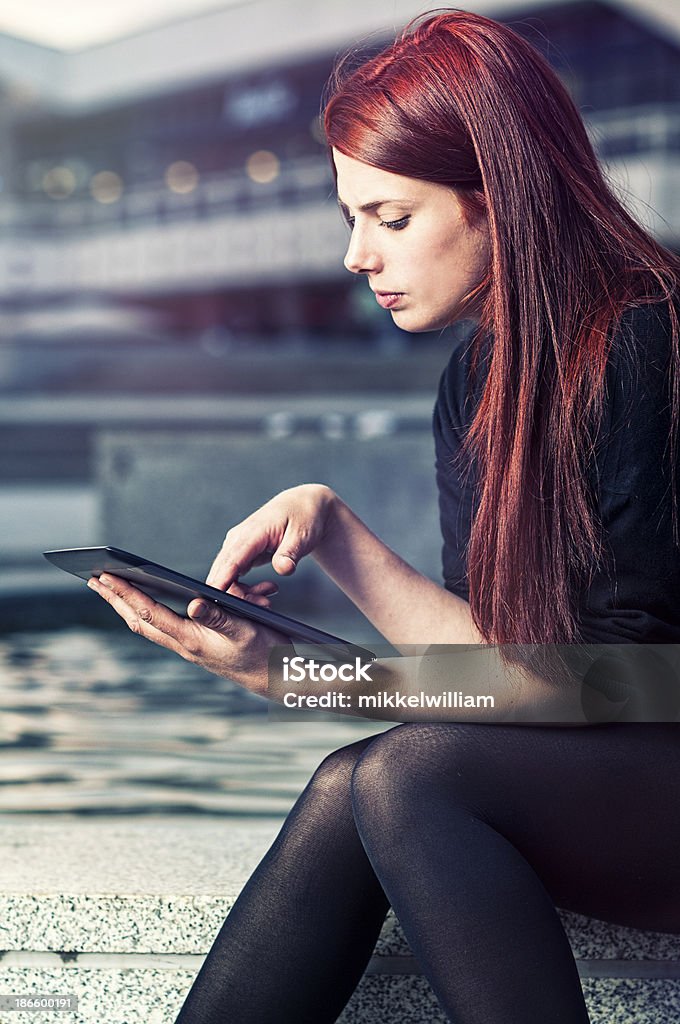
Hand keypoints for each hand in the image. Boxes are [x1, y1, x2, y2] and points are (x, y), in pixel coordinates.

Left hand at [87, 573, 291, 696]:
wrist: (274, 678)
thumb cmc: (263, 653)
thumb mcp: (245, 629)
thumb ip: (218, 616)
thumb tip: (192, 604)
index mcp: (192, 640)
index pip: (150, 614)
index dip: (127, 594)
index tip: (106, 576)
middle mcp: (184, 645)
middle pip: (139, 621)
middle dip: (115, 600)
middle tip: (93, 580)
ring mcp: (188, 647)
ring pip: (148, 625)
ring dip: (127, 606)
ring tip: (110, 590)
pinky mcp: (195, 646)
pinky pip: (162, 628)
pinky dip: (147, 613)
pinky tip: (144, 604)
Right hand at [207, 484, 336, 592]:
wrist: (304, 506)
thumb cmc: (304, 517)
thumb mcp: (302, 535)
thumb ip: (290, 553)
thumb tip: (283, 568)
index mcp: (251, 532)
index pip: (231, 560)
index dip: (221, 581)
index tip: (215, 600)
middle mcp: (238, 539)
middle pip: (223, 572)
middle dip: (237, 595)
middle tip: (264, 605)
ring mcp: (237, 545)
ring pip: (226, 577)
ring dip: (243, 593)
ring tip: (269, 598)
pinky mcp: (241, 553)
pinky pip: (233, 576)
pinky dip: (245, 588)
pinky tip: (265, 590)